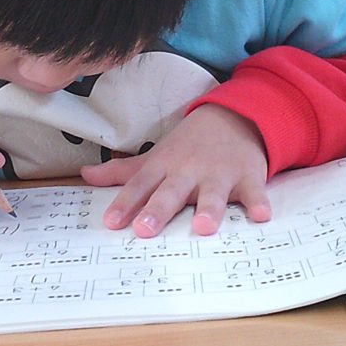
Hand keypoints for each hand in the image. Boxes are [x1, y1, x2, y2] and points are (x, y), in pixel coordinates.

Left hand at [79, 104, 270, 237]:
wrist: (234, 116)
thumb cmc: (189, 145)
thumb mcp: (156, 156)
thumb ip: (122, 172)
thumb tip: (85, 177)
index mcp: (164, 166)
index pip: (140, 186)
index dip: (125, 204)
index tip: (111, 223)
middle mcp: (189, 170)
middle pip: (171, 192)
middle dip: (159, 209)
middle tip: (146, 229)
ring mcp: (219, 173)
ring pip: (212, 193)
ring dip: (209, 209)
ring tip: (202, 227)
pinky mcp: (248, 176)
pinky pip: (253, 191)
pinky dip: (258, 202)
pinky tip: (260, 216)